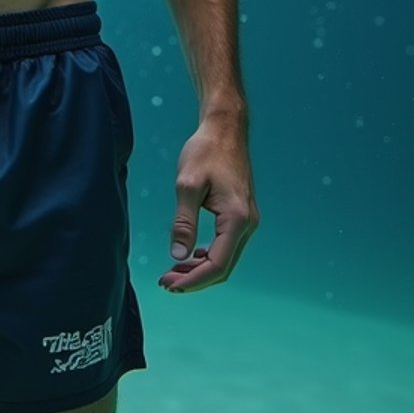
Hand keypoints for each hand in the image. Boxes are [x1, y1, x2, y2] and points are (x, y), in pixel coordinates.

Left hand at [159, 114, 257, 291]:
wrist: (225, 128)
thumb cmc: (206, 151)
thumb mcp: (187, 185)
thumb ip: (183, 222)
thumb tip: (178, 257)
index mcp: (237, 218)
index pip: (216, 264)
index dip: (192, 280)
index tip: (167, 284)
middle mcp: (248, 223)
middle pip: (223, 267)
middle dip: (194, 279)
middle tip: (165, 282)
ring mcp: (247, 220)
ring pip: (225, 258)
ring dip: (200, 269)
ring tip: (172, 272)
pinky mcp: (241, 215)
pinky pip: (226, 245)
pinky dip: (207, 256)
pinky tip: (190, 256)